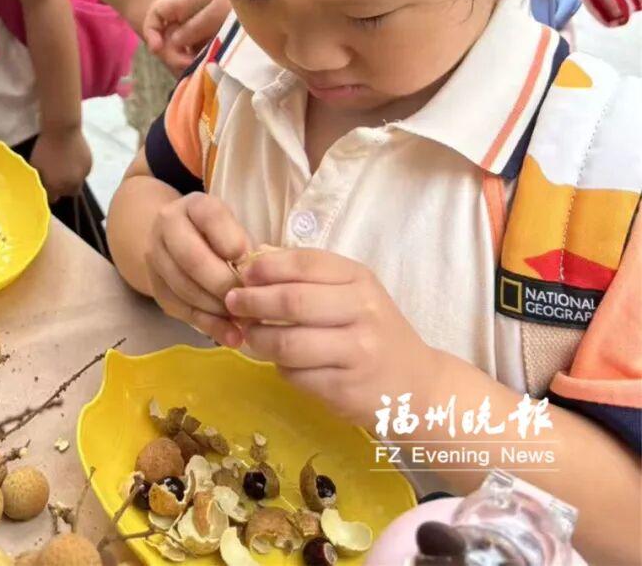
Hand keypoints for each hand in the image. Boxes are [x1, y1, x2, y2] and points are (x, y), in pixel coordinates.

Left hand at [30, 125, 91, 201]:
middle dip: (63, 187)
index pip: (53, 199)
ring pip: (77, 184)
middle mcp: (69, 185)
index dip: (50, 192)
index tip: (48, 185)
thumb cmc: (44, 147)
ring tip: (66, 165)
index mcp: (54, 186)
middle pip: (68, 193)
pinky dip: (79, 169)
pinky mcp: (89, 166)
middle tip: (58, 176)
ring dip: (72, 178)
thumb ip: (41, 180)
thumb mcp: (36, 165)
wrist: (61, 131)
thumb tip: (42, 187)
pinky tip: (73, 158)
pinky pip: (84, 173)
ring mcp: (81, 176)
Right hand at [144, 0, 230, 72]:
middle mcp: (191, 14)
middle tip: (188, 65)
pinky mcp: (213, 38)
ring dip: (186, 60)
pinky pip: (198, 52)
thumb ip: (196, 25)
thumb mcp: (220, 9)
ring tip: (201, 68)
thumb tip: (173, 42)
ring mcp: (202, 26)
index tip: (158, 49)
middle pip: (168, 35)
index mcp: (188, 0)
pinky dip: (200, 61)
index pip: (157, 12)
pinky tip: (210, 68)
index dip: (151, 30)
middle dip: (172, 52)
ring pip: (182, 47)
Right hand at [146, 193, 250, 344]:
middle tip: (248, 300)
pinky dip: (208, 325)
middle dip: (224, 284)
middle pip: (192, 258)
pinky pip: (181, 309)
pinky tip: (231, 335)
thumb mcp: (234, 228)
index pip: (210, 216)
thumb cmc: (220, 236)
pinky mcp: (156, 286)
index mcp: (193, 204)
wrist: (178, 241)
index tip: (247, 260)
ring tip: (243, 320)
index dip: (232, 241)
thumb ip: (244, 248)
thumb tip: (256, 282)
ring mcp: (155, 256)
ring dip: (217, 309)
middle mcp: (167, 225)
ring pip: (184, 287)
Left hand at [225, 248, 441, 422]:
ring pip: (288, 344)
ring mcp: (356, 353)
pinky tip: (280, 362)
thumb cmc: (374, 331)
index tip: (243, 273)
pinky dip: (280, 368)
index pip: (306, 263)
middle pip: (293, 302)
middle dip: (253, 302)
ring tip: (249, 336)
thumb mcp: (352, 292)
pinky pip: (296, 376)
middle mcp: (362, 312)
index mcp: (360, 280)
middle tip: (232, 303)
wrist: (417, 387)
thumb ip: (309, 276)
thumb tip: (255, 260)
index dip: (267, 267)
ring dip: (258, 339)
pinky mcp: (346, 390)